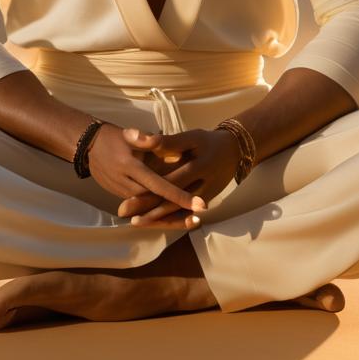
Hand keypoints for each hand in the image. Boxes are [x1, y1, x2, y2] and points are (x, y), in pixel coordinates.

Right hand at [85, 122, 207, 223]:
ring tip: (193, 220)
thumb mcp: (133, 136)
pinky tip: (175, 217)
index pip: (158, 184)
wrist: (87, 145)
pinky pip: (141, 208)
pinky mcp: (120, 196)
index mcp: (130, 165)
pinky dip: (157, 214)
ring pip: (147, 209)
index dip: (178, 195)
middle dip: (176, 211)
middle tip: (200, 215)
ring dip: (169, 216)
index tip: (198, 204)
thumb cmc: (114, 137)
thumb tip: (176, 150)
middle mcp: (125, 182)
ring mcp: (120, 192)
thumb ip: (153, 143)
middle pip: (154, 203)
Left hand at [116, 127, 242, 228]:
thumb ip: (163, 141)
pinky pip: (185, 216)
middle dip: (147, 209)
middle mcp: (204, 186)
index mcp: (200, 166)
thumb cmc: (207, 142)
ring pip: (178, 212)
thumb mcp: (190, 138)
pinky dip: (170, 221)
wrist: (235, 152)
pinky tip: (153, 224)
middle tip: (123, 212)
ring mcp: (206, 198)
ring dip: (156, 218)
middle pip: (172, 202)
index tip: (125, 199)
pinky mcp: (205, 203)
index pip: (170, 182)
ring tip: (134, 221)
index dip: (148, 191)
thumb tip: (132, 135)